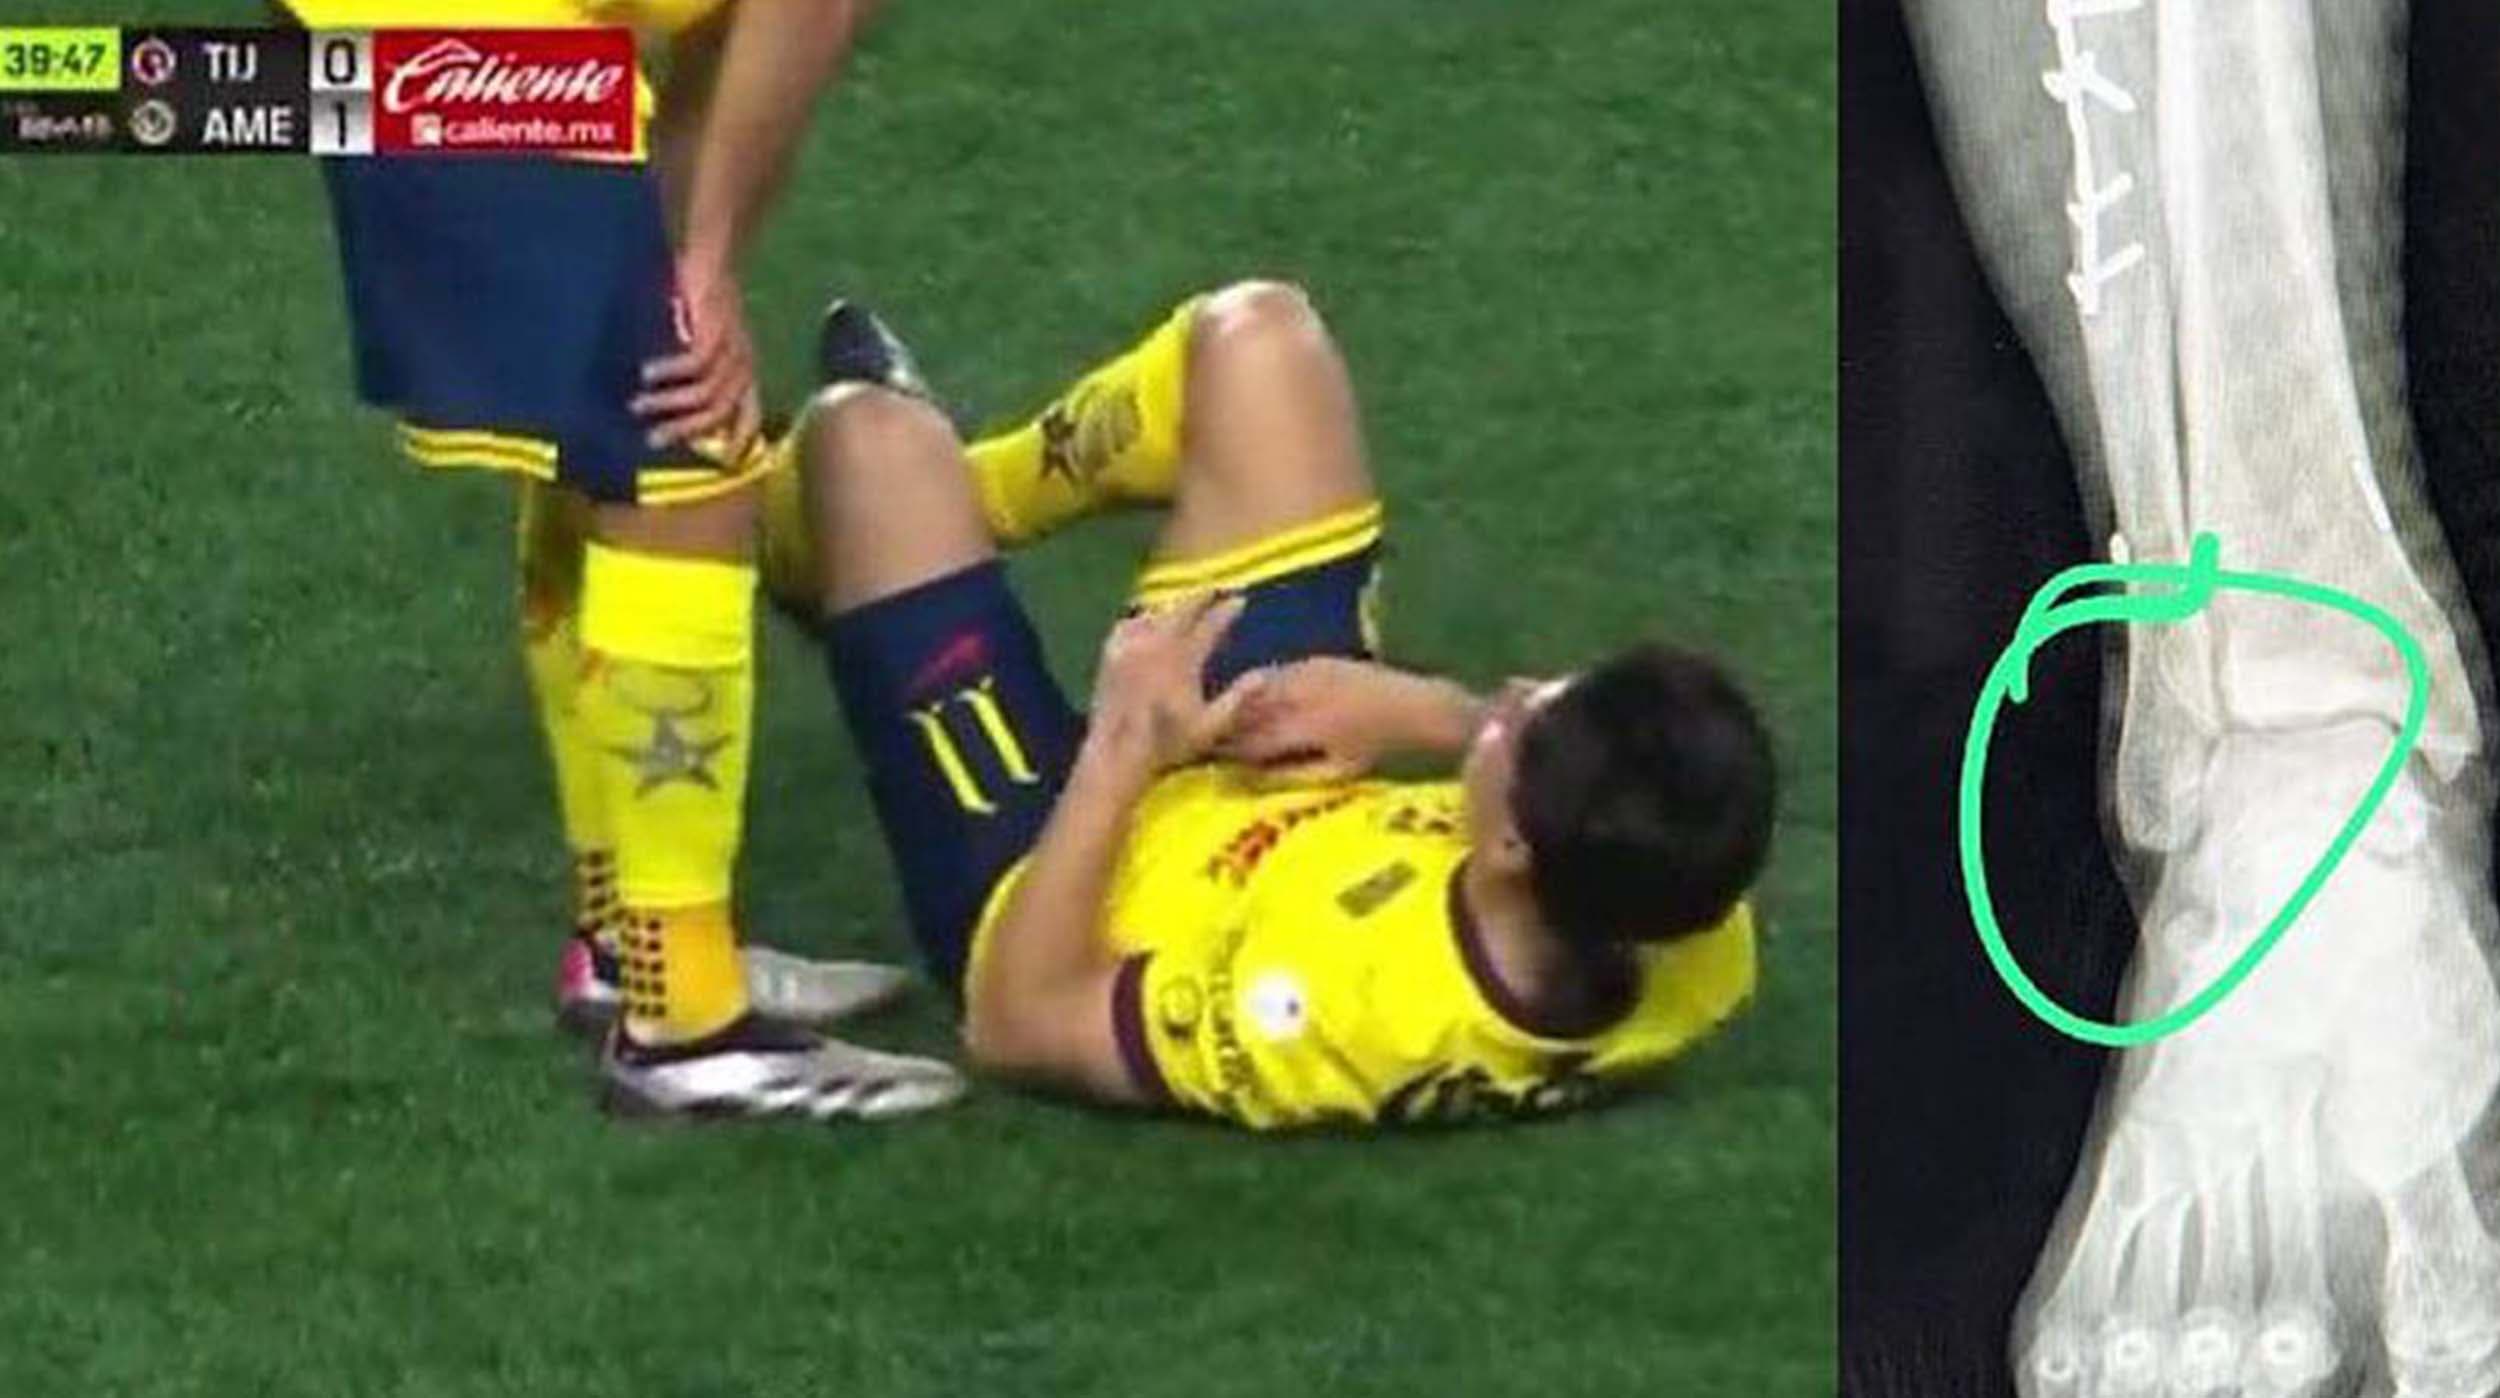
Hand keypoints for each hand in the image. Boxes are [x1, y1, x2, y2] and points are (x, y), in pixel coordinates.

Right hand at [632, 252, 763, 462]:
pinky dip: (669, 373)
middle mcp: (743, 363)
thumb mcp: (702, 338)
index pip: (749, 414)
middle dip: (685, 430)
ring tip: (638, 406)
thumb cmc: (702, 298)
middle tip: (651, 441)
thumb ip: (694, 369)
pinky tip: (646, 373)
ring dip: (670, 404)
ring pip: (705, 393)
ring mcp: (732, 347)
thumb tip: (662, 401)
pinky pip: (694, 364)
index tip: (720, 462)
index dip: (740, 440)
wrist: (713, 254)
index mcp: (743, 369)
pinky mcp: (715, 330)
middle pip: (719, 413)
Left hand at [1085, 593, 1256, 776]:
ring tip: (1185, 604)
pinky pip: (1128, 625)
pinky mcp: (1110, 656)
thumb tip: (1264, 674)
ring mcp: (1130, 648)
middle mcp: (1156, 645)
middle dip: (1201, 598)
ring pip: (1156, 614)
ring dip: (1173, 607)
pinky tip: (1145, 621)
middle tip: (1215, 590)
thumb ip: (1238, 698)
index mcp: (1183, 659)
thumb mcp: (1211, 726)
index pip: (1210, 625)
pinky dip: (1142, 618)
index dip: (1227, 611)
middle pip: (1182, 610)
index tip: (1240, 600)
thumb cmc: (1168, 744)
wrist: (1118, 753)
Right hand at [1216, 656, 1418, 780]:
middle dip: (1228, 724)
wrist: (1418, 708)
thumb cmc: (1381, 749)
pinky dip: (1265, 685)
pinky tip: (1260, 697)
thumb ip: (1294, 773)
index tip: (1213, 759)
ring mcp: (1310, 672)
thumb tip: (1255, 777)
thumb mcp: (1339, 770)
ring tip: (1230, 717)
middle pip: (1249, 709)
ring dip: (1242, 702)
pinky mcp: (1318, 660)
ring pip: (1260, 686)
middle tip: (1213, 737)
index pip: (1253, 740)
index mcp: (1307, 727)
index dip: (1230, 752)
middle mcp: (1303, 695)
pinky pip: (1280, 672)